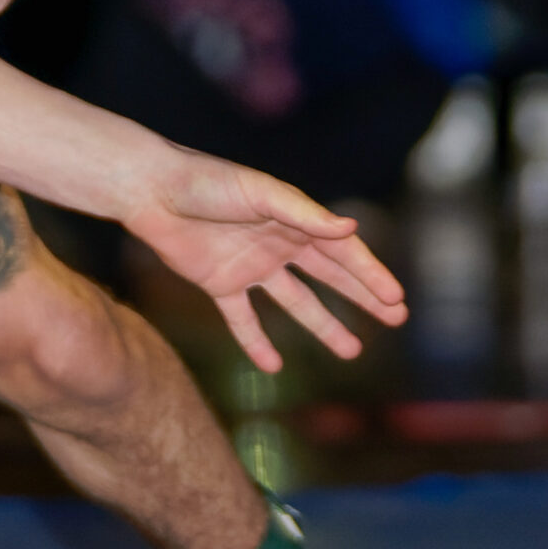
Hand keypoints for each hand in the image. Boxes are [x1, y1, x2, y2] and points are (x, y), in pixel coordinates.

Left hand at [126, 152, 406, 372]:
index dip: (370, 274)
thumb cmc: (206, 182)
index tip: (396, 299)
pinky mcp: (219, 283)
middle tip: (397, 319)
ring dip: (322, 326)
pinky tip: (273, 366)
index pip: (342, 252)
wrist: (150, 191)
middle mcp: (277, 244)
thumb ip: (303, 214)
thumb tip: (351, 226)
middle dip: (362, 297)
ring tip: (351, 351)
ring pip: (294, 303)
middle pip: (329, 277)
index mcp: (293, 219)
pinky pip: (242, 319)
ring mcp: (249, 266)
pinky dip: (256, 342)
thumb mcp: (260, 194)